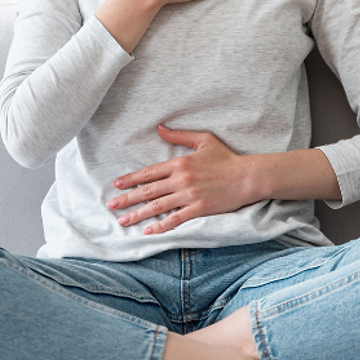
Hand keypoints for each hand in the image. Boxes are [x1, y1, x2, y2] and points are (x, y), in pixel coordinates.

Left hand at [106, 125, 256, 234]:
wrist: (247, 176)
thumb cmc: (226, 157)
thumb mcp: (203, 140)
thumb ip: (180, 136)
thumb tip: (160, 128)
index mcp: (180, 163)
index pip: (149, 172)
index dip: (131, 179)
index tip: (117, 184)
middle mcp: (181, 180)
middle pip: (148, 190)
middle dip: (128, 198)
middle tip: (111, 205)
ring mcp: (189, 196)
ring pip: (157, 206)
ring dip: (138, 214)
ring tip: (123, 220)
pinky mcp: (199, 209)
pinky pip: (175, 219)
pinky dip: (161, 226)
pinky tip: (148, 231)